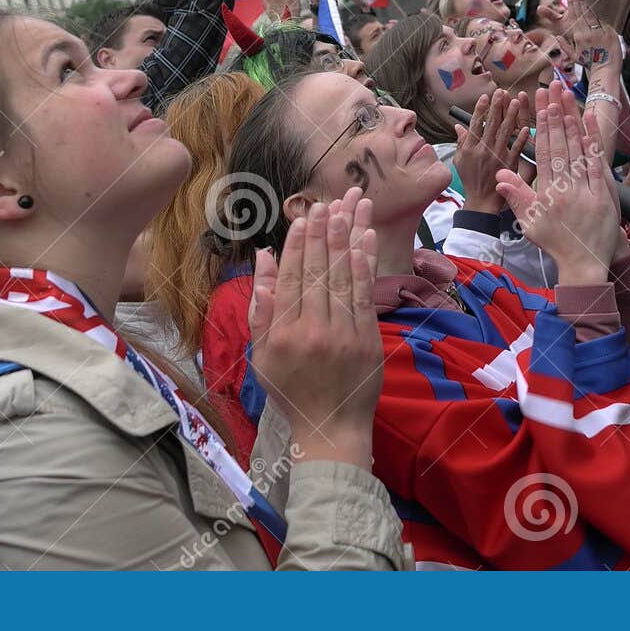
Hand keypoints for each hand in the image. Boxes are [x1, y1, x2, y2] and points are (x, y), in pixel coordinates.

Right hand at [250, 190, 381, 465]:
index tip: (303, 216)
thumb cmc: (290, 391)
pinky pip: (366, 293)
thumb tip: (263, 257)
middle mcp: (313, 330)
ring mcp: (344, 334)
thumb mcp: (262, 354)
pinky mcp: (368, 339)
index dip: (298, 244)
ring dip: (348, 237)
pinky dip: (366, 264)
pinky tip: (366, 239)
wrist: (330, 429)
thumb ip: (262, 305)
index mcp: (283, 334)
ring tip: (351, 206)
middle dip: (324, 232)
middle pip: (319, 271)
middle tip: (328, 202)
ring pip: (344, 276)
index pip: (291, 278)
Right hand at [452, 91, 528, 214]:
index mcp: (470, 148)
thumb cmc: (470, 179)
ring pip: (505, 132)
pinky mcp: (510, 164)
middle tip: (502, 92)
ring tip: (516, 101)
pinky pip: (516, 149)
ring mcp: (497, 157)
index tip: (486, 96)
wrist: (481, 200)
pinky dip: (521, 138)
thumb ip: (460, 141)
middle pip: (492, 124)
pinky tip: (527, 127)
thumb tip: (458, 125)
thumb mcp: (459, 160)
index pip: (476, 123)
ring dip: (511, 116)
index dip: (481, 108)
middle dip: (497, 106)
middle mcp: (483, 150)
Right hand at [494, 82, 622, 284]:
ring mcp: (586, 190)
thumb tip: (500, 174)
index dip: (541, 126)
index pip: (544, 152)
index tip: (539, 105)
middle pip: (561, 144)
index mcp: (548, 193)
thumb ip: (517, 196)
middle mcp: (567, 187)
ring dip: (573, 121)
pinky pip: (598, 164)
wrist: (583, 265)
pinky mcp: (604, 194)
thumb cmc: (555, 243)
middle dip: (556, 114)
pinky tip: (590, 122)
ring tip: (567, 97)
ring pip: (579, 149)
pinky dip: (594, 142)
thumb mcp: (529, 223)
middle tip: (552, 88)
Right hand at [559, 0, 619, 70]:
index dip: (572, 5)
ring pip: (594, 13)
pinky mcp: (611, 33)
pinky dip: (602, 10)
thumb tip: (556, 38)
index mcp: (579, 37)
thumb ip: (564, 46)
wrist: (605, 69)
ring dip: (590, 2)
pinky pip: (605, 19)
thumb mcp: (574, 57)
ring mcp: (601, 32)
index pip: (575, 17)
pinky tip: (600, 1)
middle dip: (580, 0)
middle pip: (583, 13)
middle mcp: (589, 33)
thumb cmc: (590, 63)